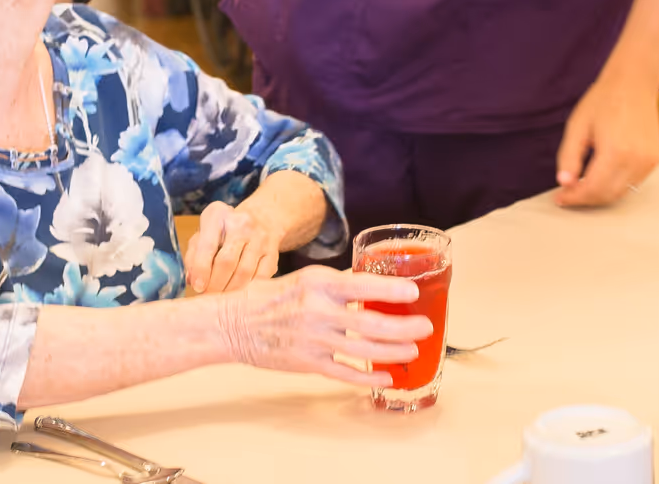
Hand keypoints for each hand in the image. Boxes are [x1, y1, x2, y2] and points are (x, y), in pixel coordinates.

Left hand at [184, 201, 281, 293]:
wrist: (261, 218)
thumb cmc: (224, 231)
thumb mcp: (204, 234)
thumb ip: (194, 256)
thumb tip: (193, 280)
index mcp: (217, 214)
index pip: (207, 246)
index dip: (201, 270)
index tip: (197, 287)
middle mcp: (241, 222)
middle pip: (226, 262)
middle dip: (215, 285)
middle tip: (208, 297)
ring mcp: (261, 237)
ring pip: (244, 273)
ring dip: (230, 291)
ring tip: (221, 298)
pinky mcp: (273, 252)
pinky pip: (260, 278)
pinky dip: (248, 290)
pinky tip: (239, 294)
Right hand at [213, 266, 430, 387]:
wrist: (232, 324)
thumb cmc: (268, 298)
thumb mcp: (303, 279)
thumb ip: (335, 284)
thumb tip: (370, 284)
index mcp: (318, 283)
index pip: (363, 285)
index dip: (392, 290)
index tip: (414, 292)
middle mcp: (318, 310)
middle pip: (371, 322)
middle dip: (404, 326)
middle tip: (426, 326)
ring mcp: (314, 339)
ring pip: (364, 348)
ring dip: (394, 351)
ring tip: (413, 350)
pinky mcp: (308, 363)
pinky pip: (346, 372)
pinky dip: (369, 376)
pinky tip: (386, 377)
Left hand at [555, 71, 658, 207]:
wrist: (633, 84)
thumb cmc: (603, 100)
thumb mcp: (577, 126)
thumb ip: (569, 156)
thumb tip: (564, 182)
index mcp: (616, 152)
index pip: (593, 189)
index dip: (574, 197)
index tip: (560, 197)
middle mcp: (636, 161)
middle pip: (608, 196)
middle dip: (585, 199)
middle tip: (567, 193)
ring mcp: (648, 162)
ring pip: (621, 193)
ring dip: (600, 194)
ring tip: (581, 185)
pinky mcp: (653, 160)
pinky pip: (632, 183)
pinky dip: (614, 185)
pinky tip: (600, 176)